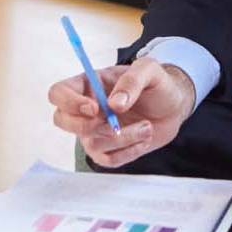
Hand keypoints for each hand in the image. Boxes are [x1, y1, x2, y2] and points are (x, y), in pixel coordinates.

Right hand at [48, 59, 196, 168]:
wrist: (173, 106)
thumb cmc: (157, 84)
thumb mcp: (150, 70)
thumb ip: (132, 81)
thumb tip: (114, 105)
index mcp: (88, 84)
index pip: (58, 93)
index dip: (69, 103)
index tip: (95, 108)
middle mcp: (86, 109)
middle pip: (61, 121)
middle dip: (85, 126)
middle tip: (115, 124)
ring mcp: (95, 131)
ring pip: (91, 144)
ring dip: (122, 138)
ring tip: (147, 127)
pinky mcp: (110, 150)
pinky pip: (108, 160)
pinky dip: (129, 152)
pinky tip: (145, 138)